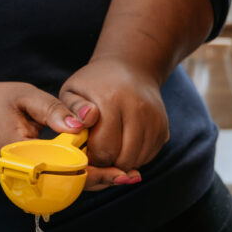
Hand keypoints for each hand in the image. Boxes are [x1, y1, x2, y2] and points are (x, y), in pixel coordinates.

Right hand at [0, 80, 134, 189]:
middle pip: (67, 188)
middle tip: (132, 176)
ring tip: (124, 175)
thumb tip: (85, 123)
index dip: (96, 173)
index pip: (64, 172)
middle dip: (100, 181)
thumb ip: (54, 109)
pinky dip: (76, 178)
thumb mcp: (23, 96)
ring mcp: (18, 184)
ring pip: (61, 189)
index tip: (122, 171)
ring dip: (91, 182)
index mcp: (20, 157)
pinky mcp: (21, 183)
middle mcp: (19, 178)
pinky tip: (99, 170)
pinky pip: (53, 185)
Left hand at [60, 57, 169, 179]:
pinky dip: (135, 157)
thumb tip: (79, 125)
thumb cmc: (93, 84)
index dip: (92, 157)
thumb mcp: (72, 91)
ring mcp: (154, 119)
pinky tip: (123, 144)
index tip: (85, 152)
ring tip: (109, 148)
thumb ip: (68, 111)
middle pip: (124, 158)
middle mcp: (138, 109)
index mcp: (111, 100)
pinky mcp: (164, 128)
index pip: (104, 148)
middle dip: (108, 163)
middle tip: (96, 154)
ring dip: (122, 162)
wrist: (130, 68)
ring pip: (138, 160)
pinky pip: (149, 156)